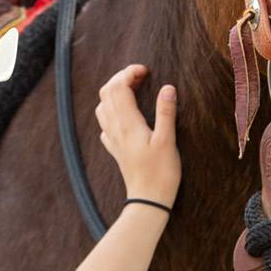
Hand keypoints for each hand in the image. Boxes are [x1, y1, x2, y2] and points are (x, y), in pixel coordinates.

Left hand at [95, 65, 181, 206]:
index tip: (146, 70)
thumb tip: (167, 87)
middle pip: (107, 92)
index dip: (129, 73)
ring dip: (114, 92)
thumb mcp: (168, 141)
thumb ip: (166, 113)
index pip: (119, 87)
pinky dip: (112, 111)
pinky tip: (125, 115)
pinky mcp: (115, 149)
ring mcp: (112, 139)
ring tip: (133, 90)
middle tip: (140, 76)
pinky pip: (105, 124)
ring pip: (102, 107)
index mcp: (128, 123)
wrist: (147, 200)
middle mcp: (115, 128)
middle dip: (120, 78)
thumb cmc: (161, 172)